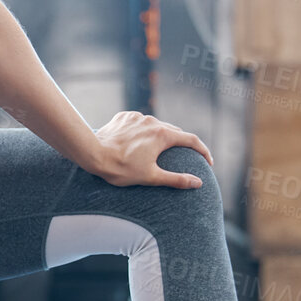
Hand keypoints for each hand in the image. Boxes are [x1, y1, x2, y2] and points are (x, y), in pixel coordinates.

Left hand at [90, 111, 214, 188]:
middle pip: (174, 132)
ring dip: (161, 137)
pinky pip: (139, 123)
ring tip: (158, 151)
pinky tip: (137, 143)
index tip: (208, 161)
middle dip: (181, 144)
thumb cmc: (121, 168)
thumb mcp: (151, 177)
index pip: (191, 140)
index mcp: (163, 135)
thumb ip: (176, 179)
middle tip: (184, 158)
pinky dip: (143, 132)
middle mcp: (152, 121)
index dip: (203, 151)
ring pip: (156, 126)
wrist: (92, 153)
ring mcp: (137, 117)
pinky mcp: (124, 117)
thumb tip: (197, 182)